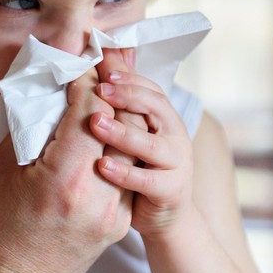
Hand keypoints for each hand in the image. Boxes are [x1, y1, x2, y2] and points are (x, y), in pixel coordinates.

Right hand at [0, 68, 131, 272]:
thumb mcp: (0, 170)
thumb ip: (32, 126)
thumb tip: (50, 90)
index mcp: (66, 178)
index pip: (90, 109)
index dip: (85, 80)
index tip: (76, 63)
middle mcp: (99, 197)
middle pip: (120, 124)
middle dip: (109, 93)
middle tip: (99, 68)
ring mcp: (114, 215)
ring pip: (130, 149)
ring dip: (119, 120)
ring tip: (105, 97)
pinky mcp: (119, 226)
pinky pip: (127, 175)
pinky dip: (119, 150)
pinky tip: (106, 136)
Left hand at [89, 54, 194, 240]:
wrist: (168, 217)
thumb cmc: (143, 168)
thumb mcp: (135, 132)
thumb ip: (125, 103)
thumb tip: (110, 55)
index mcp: (165, 117)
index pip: (150, 89)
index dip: (128, 78)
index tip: (102, 68)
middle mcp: (175, 135)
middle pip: (155, 108)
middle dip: (126, 96)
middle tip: (99, 89)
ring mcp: (176, 163)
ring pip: (150, 144)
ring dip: (122, 132)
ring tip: (95, 123)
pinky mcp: (171, 190)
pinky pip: (146, 180)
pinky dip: (124, 172)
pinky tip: (102, 165)